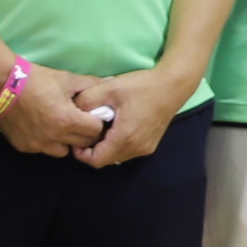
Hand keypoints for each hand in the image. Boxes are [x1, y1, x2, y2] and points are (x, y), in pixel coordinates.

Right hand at [0, 60, 116, 160]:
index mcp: (67, 121)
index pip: (96, 131)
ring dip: (65, 141)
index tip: (90, 115)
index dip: (96, 121)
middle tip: (78, 121)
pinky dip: (45, 141)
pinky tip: (39, 126)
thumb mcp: (66, 78)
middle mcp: (54, 138)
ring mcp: (38, 145)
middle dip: (84, 133)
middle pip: (83, 144)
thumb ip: (90, 85)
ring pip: (63, 152)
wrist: (2, 83)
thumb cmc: (37, 79)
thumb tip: (108, 87)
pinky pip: (42, 149)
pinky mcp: (24, 147)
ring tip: (59, 126)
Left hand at [69, 68, 184, 167]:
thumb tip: (73, 109)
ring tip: (100, 127)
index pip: (96, 160)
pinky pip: (127, 151)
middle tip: (85, 131)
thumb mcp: (110, 88)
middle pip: (105, 160)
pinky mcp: (150, 145)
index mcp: (125, 138)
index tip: (76, 138)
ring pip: (117, 156)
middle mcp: (136, 148)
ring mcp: (145, 148)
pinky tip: (115, 126)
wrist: (173, 85)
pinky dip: (117, 144)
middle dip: (92, 149)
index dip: (81, 153)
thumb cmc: (142, 86)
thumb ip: (87, 99)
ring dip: (105, 147)